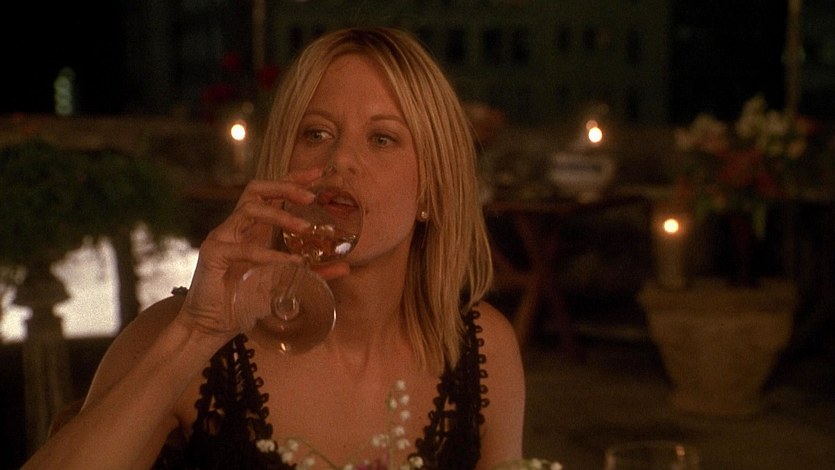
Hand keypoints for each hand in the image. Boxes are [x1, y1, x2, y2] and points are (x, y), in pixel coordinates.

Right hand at [177, 170, 348, 337]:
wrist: (211, 327)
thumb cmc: (246, 302)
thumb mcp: (286, 284)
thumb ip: (313, 274)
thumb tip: (346, 267)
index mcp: (253, 229)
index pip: (271, 192)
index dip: (294, 179)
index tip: (320, 174)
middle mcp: (237, 227)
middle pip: (257, 189)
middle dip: (286, 186)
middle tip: (311, 196)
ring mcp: (223, 238)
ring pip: (250, 209)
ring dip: (280, 214)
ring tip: (305, 227)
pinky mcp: (213, 255)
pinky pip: (243, 248)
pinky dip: (269, 254)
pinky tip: (290, 263)